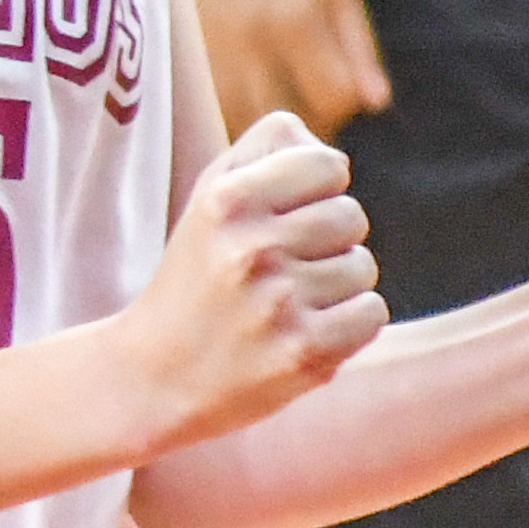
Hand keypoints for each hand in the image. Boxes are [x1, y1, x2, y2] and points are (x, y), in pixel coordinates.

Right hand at [118, 109, 385, 446]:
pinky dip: (350, 324)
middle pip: (351, 215)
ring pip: (362, 266)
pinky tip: (307, 331)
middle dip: (327, 240)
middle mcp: (251, 248)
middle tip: (283, 268)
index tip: (285, 218)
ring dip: (337, 286)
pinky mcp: (306, 353)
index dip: (317, 190)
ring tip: (289, 304)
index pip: (328, 164)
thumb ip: (267, 150)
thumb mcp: (210, 197)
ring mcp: (280, 303)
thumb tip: (333, 160)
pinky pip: (372, 313)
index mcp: (227, 199)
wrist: (156, 377)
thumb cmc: (197, 274)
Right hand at [188, 0, 391, 134]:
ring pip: (238, 123)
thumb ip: (357, 44)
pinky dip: (224, 111)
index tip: (337, 94)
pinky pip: (203, 107)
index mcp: (296, 20)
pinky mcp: (176, 49)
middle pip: (284, 120)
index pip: (332, 99)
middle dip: (303, 124)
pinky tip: (235, 94)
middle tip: (306, 106)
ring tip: (271, 102)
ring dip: (261, 123)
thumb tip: (375, 104)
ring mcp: (206, 50)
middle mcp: (248, 42)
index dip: (342, 106)